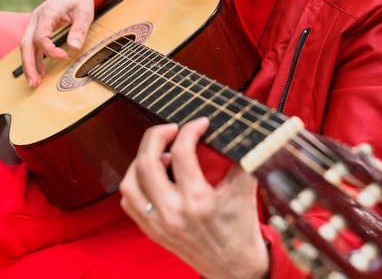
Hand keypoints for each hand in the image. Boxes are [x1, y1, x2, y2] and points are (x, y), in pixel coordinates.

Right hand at [20, 0, 93, 86]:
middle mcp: (37, 18)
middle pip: (26, 43)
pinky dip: (34, 58)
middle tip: (35, 82)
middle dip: (28, 65)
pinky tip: (39, 71)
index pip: (41, 37)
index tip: (65, 57)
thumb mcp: (85, 12)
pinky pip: (32, 44)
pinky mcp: (38, 26)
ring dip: (29, 64)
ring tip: (35, 82)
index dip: (51, 51)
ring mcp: (35, 22)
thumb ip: (79, 29)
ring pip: (26, 45)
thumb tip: (74, 47)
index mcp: (48, 13)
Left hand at [120, 118, 269, 278]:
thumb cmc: (241, 228)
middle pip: (147, 162)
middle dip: (157, 135)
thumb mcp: (246, 189)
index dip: (190, 129)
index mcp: (198, 201)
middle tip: (172, 129)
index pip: (182, 152)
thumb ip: (243, 157)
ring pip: (131, 181)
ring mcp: (158, 223)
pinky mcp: (151, 230)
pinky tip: (152, 174)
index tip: (200, 123)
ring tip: (161, 153)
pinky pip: (128, 200)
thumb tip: (240, 131)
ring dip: (142, 159)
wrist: (235, 269)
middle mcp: (173, 212)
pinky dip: (135, 181)